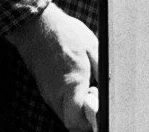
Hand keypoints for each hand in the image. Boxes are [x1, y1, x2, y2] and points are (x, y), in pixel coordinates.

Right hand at [6, 3, 98, 131]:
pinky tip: (80, 88)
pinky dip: (70, 105)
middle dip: (85, 121)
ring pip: (63, 115)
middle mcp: (56, 94)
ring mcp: (48, 93)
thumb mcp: (93, 48)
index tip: (102, 115)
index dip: (91, 124)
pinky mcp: (44, 89)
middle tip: (98, 106)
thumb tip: (111, 88)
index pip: (77, 121)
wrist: (37, 27)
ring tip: (91, 93)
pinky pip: (58, 105)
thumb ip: (102, 72)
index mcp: (71, 84)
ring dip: (77, 113)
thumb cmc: (67, 34)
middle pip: (70, 123)